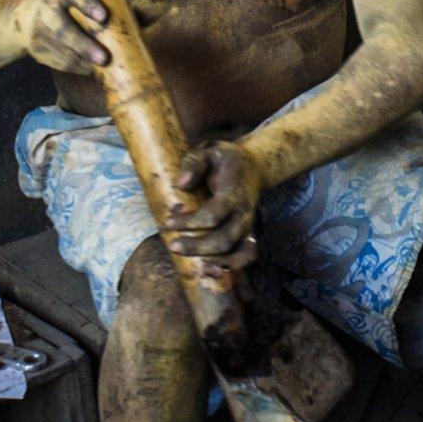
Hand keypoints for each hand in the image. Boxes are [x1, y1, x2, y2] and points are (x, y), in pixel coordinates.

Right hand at [17, 0, 108, 73]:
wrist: (25, 17)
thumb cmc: (65, 7)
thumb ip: (97, 5)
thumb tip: (134, 19)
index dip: (88, 5)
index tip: (103, 16)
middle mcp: (46, 10)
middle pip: (63, 30)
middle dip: (84, 46)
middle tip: (104, 58)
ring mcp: (37, 32)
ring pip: (62, 52)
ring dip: (84, 61)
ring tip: (103, 65)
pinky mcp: (37, 51)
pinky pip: (60, 64)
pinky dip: (78, 67)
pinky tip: (90, 67)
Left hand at [163, 140, 262, 275]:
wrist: (254, 166)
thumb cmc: (225, 158)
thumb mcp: (209, 149)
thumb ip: (194, 163)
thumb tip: (181, 184)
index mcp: (234, 191)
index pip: (214, 213)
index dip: (191, 221)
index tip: (169, 221)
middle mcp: (244, 211)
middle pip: (225, 238)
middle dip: (199, 247)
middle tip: (173, 246)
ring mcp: (247, 224)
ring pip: (236, 251)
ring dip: (215, 261)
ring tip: (194, 267)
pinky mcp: (247, 233)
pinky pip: (245, 256)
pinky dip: (231, 267)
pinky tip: (209, 271)